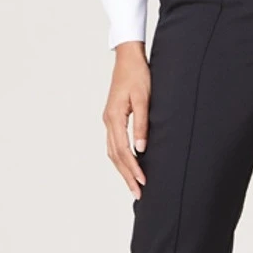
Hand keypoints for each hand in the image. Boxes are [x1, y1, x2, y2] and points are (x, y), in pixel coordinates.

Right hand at [103, 42, 150, 196]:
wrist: (128, 58)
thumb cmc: (138, 75)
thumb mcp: (144, 99)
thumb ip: (142, 125)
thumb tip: (141, 149)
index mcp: (115, 117)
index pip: (123, 151)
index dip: (133, 169)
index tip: (143, 182)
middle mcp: (108, 121)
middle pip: (115, 156)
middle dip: (126, 176)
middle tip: (138, 193)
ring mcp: (108, 120)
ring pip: (113, 152)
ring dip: (122, 170)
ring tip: (134, 185)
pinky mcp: (112, 118)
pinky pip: (114, 144)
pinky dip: (120, 158)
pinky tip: (129, 165)